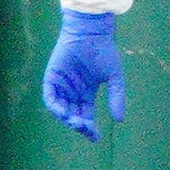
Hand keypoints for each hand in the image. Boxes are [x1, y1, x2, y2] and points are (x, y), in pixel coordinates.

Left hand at [42, 10, 126, 140]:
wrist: (91, 32)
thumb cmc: (104, 51)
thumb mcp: (114, 77)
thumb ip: (117, 96)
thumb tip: (119, 120)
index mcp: (86, 93)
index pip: (86, 116)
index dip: (90, 129)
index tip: (96, 138)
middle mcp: (73, 92)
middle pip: (73, 115)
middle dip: (79, 125)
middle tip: (87, 128)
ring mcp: (62, 86)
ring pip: (61, 109)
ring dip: (67, 118)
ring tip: (76, 122)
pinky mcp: (52, 78)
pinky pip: (50, 97)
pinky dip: (55, 107)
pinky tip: (64, 113)